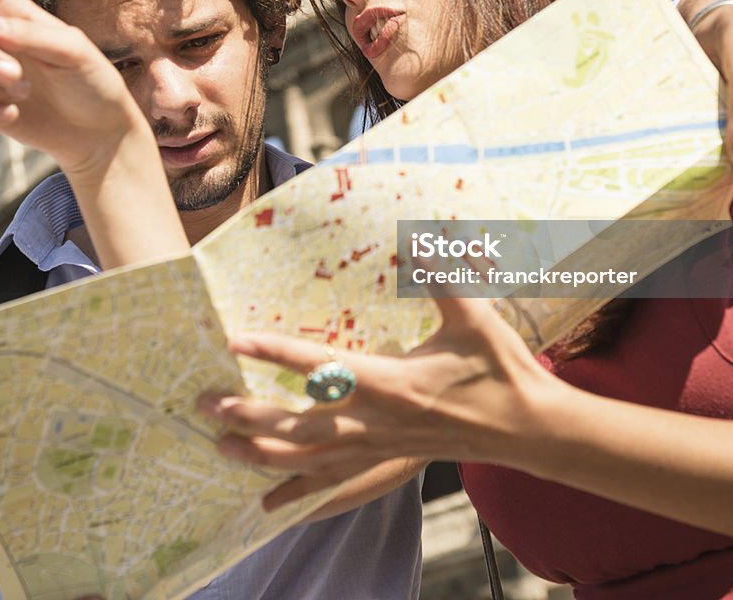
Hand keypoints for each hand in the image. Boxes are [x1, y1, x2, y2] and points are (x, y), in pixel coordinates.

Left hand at [199, 295, 555, 508]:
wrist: (528, 428)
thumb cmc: (499, 369)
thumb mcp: (473, 315)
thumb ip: (443, 272)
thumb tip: (425, 229)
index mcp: (390, 382)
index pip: (320, 366)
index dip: (275, 353)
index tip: (236, 341)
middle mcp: (376, 422)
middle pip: (298, 425)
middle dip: (248, 415)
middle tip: (204, 405)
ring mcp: (380, 449)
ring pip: (308, 461)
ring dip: (261, 454)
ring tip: (220, 447)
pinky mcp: (388, 464)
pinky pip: (335, 485)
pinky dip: (298, 493)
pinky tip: (269, 504)